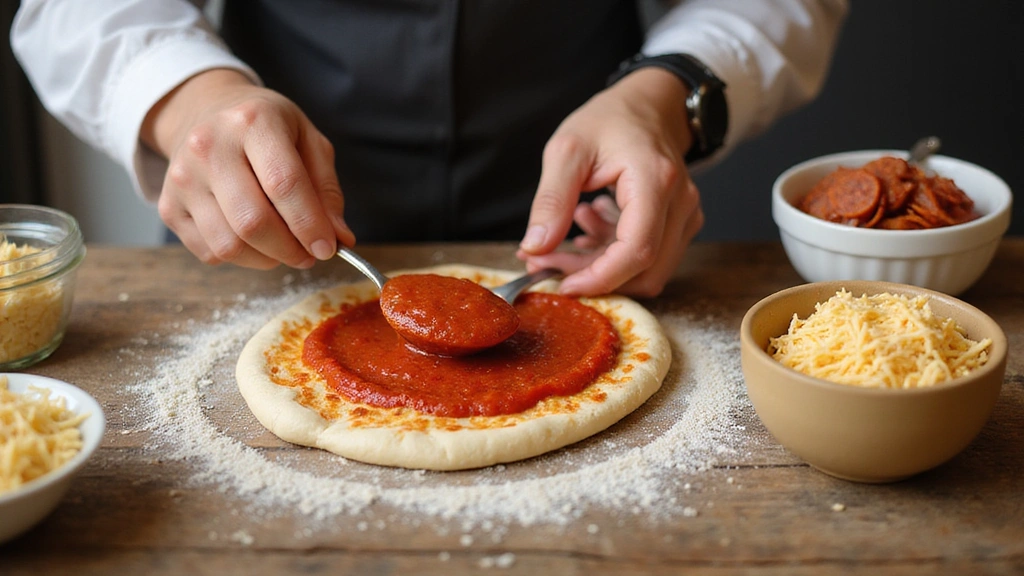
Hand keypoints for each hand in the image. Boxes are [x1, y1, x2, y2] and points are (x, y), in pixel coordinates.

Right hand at [141, 69, 353, 269]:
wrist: (207, 111)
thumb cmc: (267, 129)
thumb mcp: (308, 141)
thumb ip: (326, 190)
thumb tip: (340, 239)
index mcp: (253, 122)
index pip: (284, 184)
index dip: (310, 225)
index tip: (329, 248)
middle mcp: (208, 146)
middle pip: (253, 222)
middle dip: (290, 250)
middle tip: (309, 254)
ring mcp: (182, 177)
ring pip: (229, 245)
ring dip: (267, 259)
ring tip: (284, 248)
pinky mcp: (168, 206)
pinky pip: (209, 253)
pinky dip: (240, 258)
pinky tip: (253, 240)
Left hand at [516, 67, 704, 296]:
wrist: (648, 104)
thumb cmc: (610, 119)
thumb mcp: (567, 150)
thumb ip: (551, 200)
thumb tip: (534, 247)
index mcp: (654, 180)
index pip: (636, 250)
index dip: (600, 278)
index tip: (562, 284)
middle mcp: (680, 202)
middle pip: (645, 269)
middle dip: (594, 276)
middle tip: (550, 261)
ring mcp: (686, 215)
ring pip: (649, 270)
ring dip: (604, 268)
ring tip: (570, 236)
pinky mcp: (682, 223)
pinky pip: (652, 258)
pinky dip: (616, 256)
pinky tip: (591, 227)